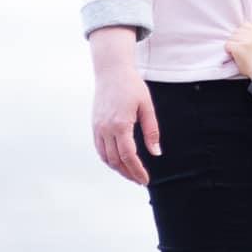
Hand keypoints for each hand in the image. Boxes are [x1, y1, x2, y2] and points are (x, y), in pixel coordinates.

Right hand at [91, 50, 159, 186]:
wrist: (111, 71)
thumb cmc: (132, 86)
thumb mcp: (147, 106)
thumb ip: (151, 130)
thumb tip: (156, 153)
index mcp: (120, 125)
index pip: (128, 156)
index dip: (137, 171)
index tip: (145, 180)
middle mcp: (106, 129)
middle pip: (115, 160)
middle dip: (128, 173)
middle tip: (140, 180)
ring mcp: (97, 127)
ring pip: (105, 157)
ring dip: (118, 168)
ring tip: (131, 173)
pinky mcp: (94, 125)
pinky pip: (99, 148)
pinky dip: (108, 159)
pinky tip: (118, 161)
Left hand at [226, 22, 251, 80]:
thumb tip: (238, 32)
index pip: (245, 25)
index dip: (241, 32)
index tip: (242, 40)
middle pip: (236, 31)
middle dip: (236, 40)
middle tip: (239, 49)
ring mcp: (245, 41)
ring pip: (231, 38)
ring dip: (232, 45)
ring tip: (237, 53)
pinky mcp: (239, 48)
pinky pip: (227, 45)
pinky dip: (228, 50)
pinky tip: (233, 55)